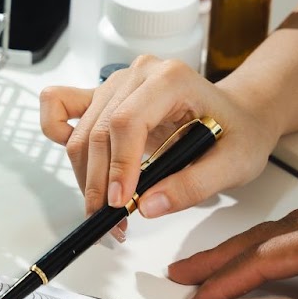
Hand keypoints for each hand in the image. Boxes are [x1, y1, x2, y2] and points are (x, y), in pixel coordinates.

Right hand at [39, 55, 282, 224]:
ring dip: (85, 177)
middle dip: (99, 183)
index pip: (126, 121)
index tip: (121, 204)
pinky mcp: (101, 98)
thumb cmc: (239, 133)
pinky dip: (57, 135)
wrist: (240, 116)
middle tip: (113, 223)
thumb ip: (192, 186)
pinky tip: (82, 167)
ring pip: (79, 134)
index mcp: (170, 79)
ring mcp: (114, 84)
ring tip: (106, 211)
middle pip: (97, 132)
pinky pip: (59, 107)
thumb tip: (147, 206)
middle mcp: (136, 75)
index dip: (119, 165)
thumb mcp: (234, 164)